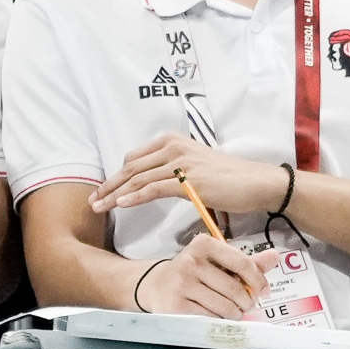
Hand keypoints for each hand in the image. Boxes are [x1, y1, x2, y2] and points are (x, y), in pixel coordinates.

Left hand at [90, 134, 289, 214]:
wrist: (256, 182)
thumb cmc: (229, 179)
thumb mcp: (195, 167)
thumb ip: (172, 171)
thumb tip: (151, 185)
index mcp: (173, 141)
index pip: (134, 158)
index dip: (115, 175)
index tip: (102, 191)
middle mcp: (174, 147)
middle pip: (131, 168)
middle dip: (108, 185)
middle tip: (93, 201)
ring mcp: (181, 163)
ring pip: (138, 178)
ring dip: (114, 194)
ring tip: (99, 207)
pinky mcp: (189, 181)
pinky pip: (153, 188)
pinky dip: (134, 197)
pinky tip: (120, 205)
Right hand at [137, 234, 280, 318]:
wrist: (156, 285)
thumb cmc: (194, 272)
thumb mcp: (218, 261)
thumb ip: (246, 261)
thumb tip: (275, 256)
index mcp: (204, 244)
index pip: (242, 263)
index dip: (258, 280)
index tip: (263, 290)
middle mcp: (191, 261)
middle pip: (235, 289)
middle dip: (247, 301)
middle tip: (246, 305)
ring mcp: (181, 284)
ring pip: (224, 307)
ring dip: (235, 314)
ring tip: (233, 311)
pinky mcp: (175, 306)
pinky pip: (209, 319)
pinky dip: (218, 321)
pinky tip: (216, 316)